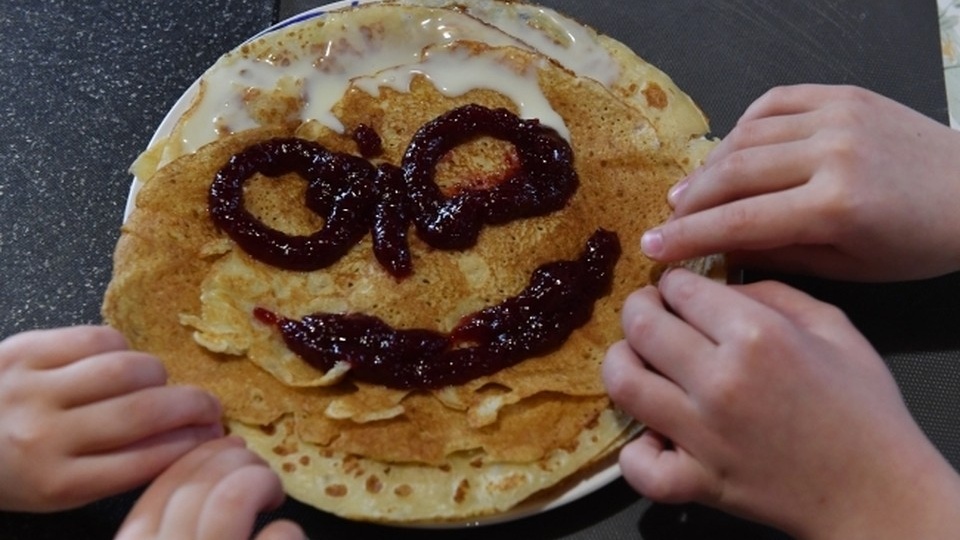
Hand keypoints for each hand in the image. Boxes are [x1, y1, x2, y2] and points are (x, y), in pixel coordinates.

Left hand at [0, 326, 222, 510]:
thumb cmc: (13, 468)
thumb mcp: (61, 488)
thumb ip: (119, 467)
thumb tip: (190, 436)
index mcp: (58, 483)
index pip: (147, 459)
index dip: (193, 443)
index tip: (215, 435)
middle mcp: (46, 436)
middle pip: (144, 413)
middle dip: (194, 406)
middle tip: (211, 406)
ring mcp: (35, 388)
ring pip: (128, 369)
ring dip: (159, 375)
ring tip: (160, 383)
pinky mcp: (27, 348)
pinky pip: (100, 338)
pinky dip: (122, 349)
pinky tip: (118, 362)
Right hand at [116, 437, 303, 539]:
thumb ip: (172, 522)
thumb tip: (208, 464)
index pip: (156, 493)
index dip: (194, 459)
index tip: (223, 448)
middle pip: (193, 486)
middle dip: (231, 459)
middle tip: (254, 468)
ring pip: (232, 497)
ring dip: (260, 480)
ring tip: (271, 493)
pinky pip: (276, 535)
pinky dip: (287, 529)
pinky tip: (284, 534)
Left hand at [603, 269, 959, 538]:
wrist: (878, 492)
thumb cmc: (863, 408)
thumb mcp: (833, 326)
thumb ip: (771, 293)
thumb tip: (716, 284)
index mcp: (757, 335)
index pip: (679, 289)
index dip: (674, 284)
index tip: (677, 291)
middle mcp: (720, 381)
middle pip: (640, 326)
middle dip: (637, 309)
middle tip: (647, 313)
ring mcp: (702, 436)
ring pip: (623, 384)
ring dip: (622, 364)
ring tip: (637, 361)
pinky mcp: (696, 482)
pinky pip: (637, 465)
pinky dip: (636, 451)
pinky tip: (655, 435)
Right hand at [641, 84, 959, 280]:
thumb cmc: (917, 243)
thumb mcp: (848, 267)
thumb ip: (777, 252)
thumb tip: (716, 246)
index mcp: (836, 205)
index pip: (740, 221)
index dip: (688, 237)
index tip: (652, 250)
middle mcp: (831, 152)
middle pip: (733, 174)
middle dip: (689, 201)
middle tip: (666, 221)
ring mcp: (837, 115)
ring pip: (746, 136)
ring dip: (710, 166)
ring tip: (689, 192)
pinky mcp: (842, 94)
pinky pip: (773, 104)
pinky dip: (743, 128)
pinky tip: (731, 152)